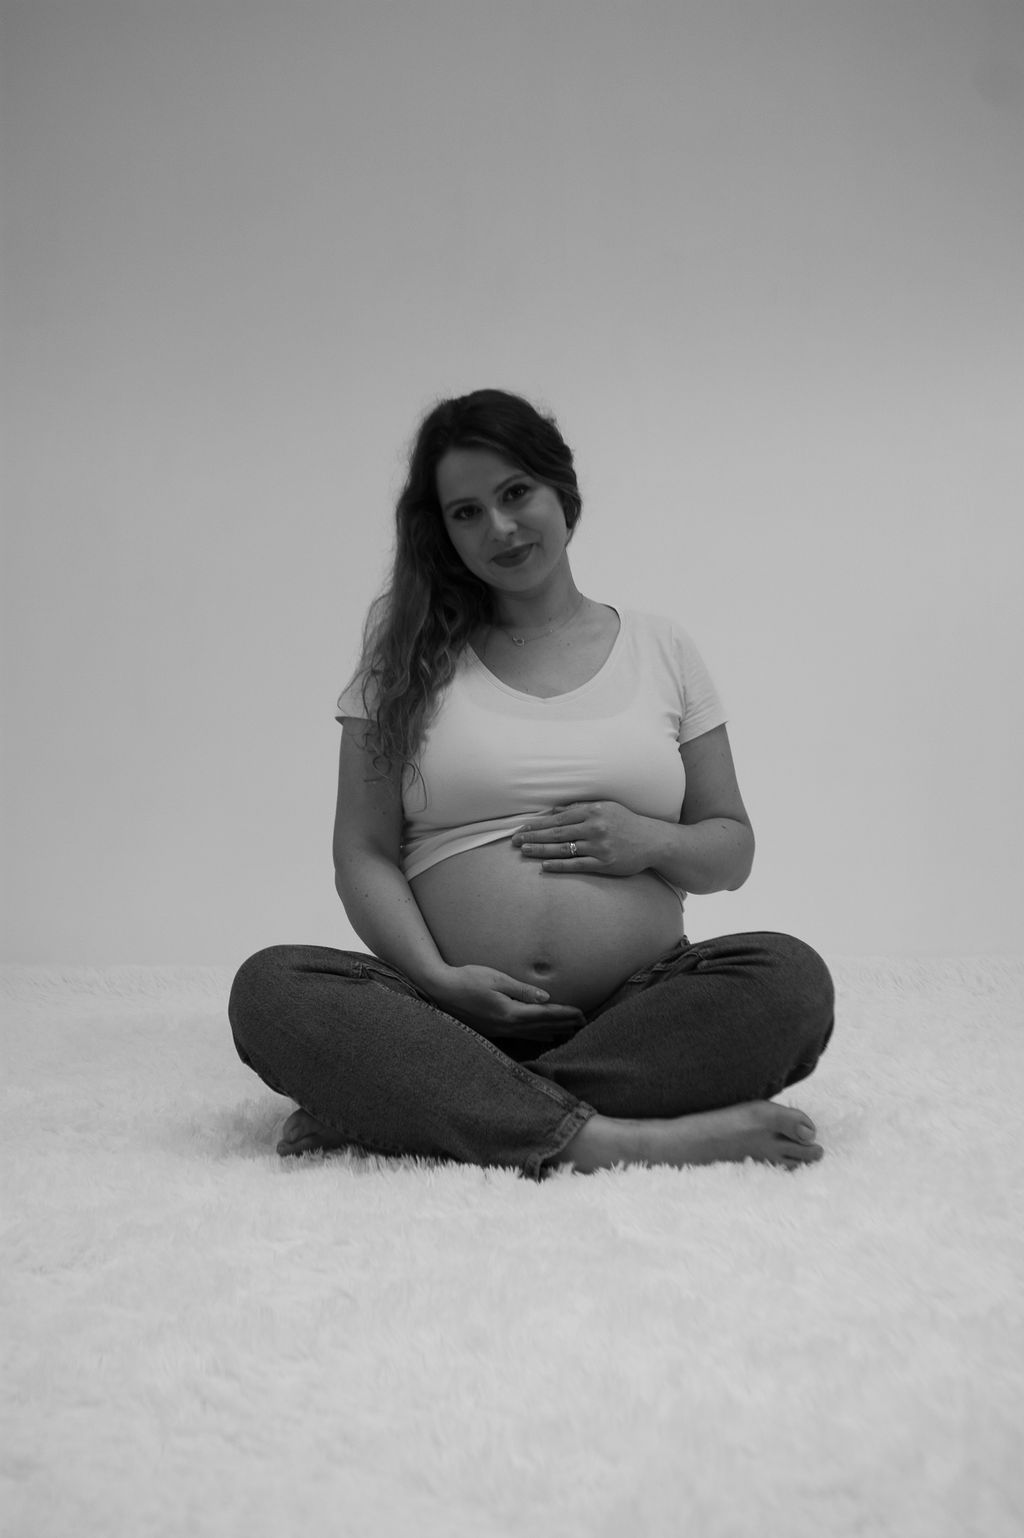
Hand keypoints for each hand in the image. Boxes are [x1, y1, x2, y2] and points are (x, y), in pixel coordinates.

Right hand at [428, 964, 586, 1042]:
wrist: (440, 991)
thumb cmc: (467, 979)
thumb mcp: (496, 979)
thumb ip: (522, 990)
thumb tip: (546, 999)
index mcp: (510, 1012)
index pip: (544, 1015)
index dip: (565, 1015)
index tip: (581, 1014)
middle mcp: (507, 1026)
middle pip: (542, 1027)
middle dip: (564, 1025)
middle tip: (583, 1024)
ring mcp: (499, 1031)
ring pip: (533, 1034)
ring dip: (553, 1032)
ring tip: (570, 1032)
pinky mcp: (493, 1031)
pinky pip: (521, 1036)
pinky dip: (537, 1036)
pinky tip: (545, 1037)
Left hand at [511, 801, 652, 875]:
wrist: (652, 840)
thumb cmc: (626, 822)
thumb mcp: (605, 807)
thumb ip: (580, 808)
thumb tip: (554, 810)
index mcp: (593, 811)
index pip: (558, 818)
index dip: (538, 824)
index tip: (521, 829)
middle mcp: (595, 827)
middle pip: (557, 833)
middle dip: (533, 837)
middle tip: (514, 841)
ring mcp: (599, 846)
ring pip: (564, 849)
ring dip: (541, 850)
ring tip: (523, 851)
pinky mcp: (605, 863)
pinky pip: (577, 864)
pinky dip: (559, 865)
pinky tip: (544, 865)